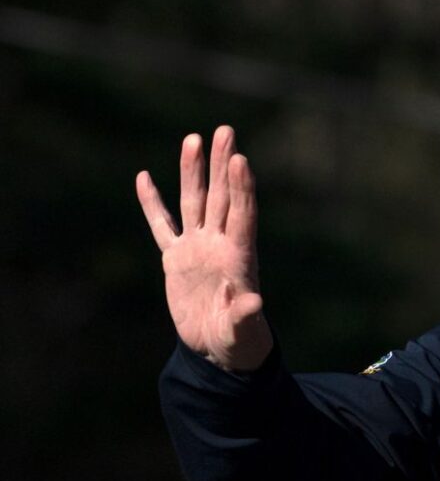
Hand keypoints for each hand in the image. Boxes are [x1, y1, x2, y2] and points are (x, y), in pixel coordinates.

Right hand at [136, 126, 273, 370]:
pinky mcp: (176, 259)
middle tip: (225, 131)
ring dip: (194, 172)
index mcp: (239, 258)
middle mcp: (220, 245)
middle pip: (221, 197)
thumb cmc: (238, 341)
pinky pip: (162, 225)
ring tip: (193, 139)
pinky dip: (152, 203)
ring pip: (194, 202)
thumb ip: (245, 314)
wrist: (218, 348)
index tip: (241, 160)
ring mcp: (198, 248)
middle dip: (222, 165)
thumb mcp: (242, 330)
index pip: (243, 215)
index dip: (242, 189)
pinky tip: (145, 177)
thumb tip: (254, 301)